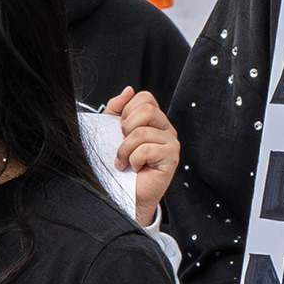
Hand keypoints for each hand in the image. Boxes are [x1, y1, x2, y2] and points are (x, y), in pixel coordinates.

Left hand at [105, 87, 176, 225]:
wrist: (126, 193)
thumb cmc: (121, 164)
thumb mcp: (113, 131)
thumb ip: (117, 109)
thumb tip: (128, 90)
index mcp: (154, 119)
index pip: (145, 98)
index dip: (127, 111)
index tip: (121, 129)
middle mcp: (166, 128)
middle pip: (147, 110)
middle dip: (126, 128)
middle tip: (123, 144)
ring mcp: (171, 142)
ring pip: (143, 132)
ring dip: (125, 149)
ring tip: (125, 161)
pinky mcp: (171, 158)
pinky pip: (147, 149)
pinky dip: (134, 160)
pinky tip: (135, 168)